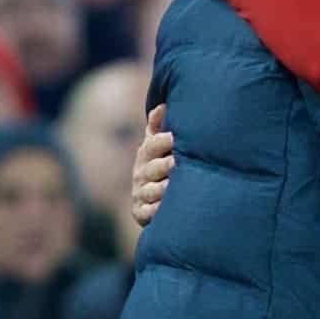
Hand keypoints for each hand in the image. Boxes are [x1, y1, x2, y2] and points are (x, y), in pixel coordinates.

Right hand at [132, 104, 174, 226]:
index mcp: (146, 154)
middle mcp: (141, 174)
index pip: (152, 144)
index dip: (164, 141)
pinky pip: (148, 212)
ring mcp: (141, 194)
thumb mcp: (158, 145)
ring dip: (162, 189)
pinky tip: (166, 208)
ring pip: (151, 191)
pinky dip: (156, 210)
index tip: (175, 138)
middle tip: (178, 163)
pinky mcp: (142, 213)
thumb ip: (158, 126)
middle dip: (166, 165)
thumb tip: (162, 105)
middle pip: (153, 168)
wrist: (155, 199)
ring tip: (174, 186)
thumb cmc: (163, 164)